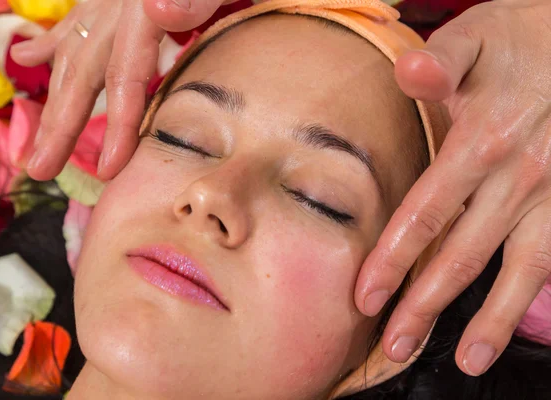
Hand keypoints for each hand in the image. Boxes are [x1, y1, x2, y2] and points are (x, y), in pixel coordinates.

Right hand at [11, 0, 229, 180]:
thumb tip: (157, 12)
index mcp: (142, 6)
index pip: (125, 73)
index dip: (115, 122)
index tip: (110, 168)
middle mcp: (117, 3)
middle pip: (83, 69)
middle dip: (60, 123)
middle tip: (38, 169)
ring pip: (73, 51)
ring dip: (54, 96)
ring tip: (37, 139)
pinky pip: (78, 20)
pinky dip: (54, 43)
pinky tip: (31, 58)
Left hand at [355, 0, 550, 375]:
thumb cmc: (522, 39)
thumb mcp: (478, 37)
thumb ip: (440, 62)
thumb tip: (408, 71)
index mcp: (480, 141)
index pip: (424, 214)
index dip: (391, 260)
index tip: (366, 299)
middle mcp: (518, 177)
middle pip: (461, 254)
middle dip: (424, 305)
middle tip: (394, 347)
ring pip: (519, 269)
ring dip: (490, 320)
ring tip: (465, 362)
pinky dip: (532, 297)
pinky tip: (512, 325)